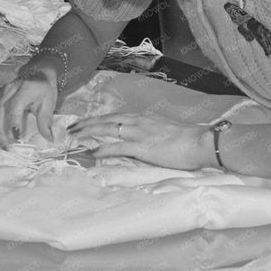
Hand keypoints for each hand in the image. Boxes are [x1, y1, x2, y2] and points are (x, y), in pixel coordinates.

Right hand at [0, 67, 56, 146]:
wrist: (39, 73)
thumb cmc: (44, 89)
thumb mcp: (49, 104)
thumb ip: (45, 122)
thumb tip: (49, 139)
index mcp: (24, 90)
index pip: (14, 107)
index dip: (13, 123)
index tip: (16, 137)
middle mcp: (9, 89)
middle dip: (1, 130)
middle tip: (6, 146)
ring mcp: (1, 91)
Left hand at [68, 112, 211, 169]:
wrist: (199, 142)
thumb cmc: (186, 139)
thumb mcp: (164, 129)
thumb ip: (150, 131)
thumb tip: (140, 138)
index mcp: (143, 117)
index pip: (115, 117)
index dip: (98, 120)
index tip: (86, 123)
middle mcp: (137, 121)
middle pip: (105, 120)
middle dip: (86, 123)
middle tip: (71, 128)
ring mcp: (138, 133)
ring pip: (106, 130)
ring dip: (88, 133)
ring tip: (75, 137)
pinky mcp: (141, 147)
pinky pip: (116, 148)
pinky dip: (102, 150)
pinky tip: (92, 154)